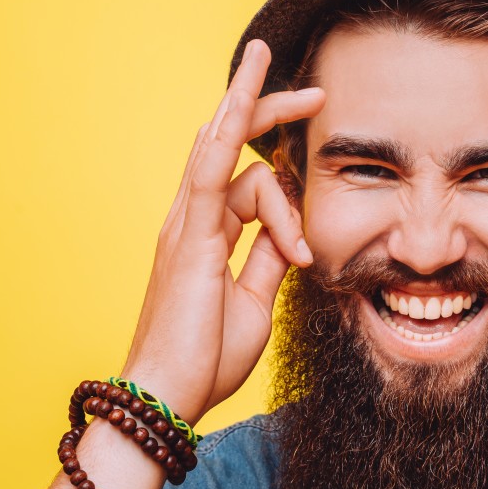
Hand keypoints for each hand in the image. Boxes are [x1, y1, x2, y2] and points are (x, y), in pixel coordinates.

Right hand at [121, 40, 324, 425]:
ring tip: (303, 92)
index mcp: (208, 233)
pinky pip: (207, 174)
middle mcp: (192, 219)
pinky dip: (225, 136)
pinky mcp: (189, 239)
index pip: (243, 173)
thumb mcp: (256, 301)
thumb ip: (268, 260)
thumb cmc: (206, 356)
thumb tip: (292, 233)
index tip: (316, 149)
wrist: (171, 397)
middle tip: (316, 93)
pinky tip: (241, 103)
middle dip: (267, 111)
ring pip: (218, 147)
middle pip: (225, 144)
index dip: (277, 153)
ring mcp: (186, 224)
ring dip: (254, 108)